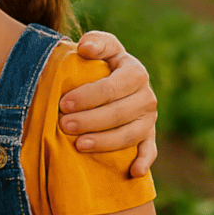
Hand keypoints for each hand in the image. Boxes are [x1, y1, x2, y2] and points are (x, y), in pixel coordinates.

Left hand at [60, 30, 157, 176]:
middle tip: (64, 125)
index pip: (114, 86)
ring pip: (130, 134)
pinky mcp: (149, 137)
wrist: (111, 81)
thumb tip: (85, 48)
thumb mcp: (98, 46)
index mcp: (135, 72)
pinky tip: (132, 172)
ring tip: (79, 145)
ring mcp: (149, 119)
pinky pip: (149, 151)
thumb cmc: (99, 63)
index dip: (89, 96)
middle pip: (120, 113)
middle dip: (90, 120)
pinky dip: (143, 162)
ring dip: (105, 142)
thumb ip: (94, 42)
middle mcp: (147, 96)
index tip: (63, 103)